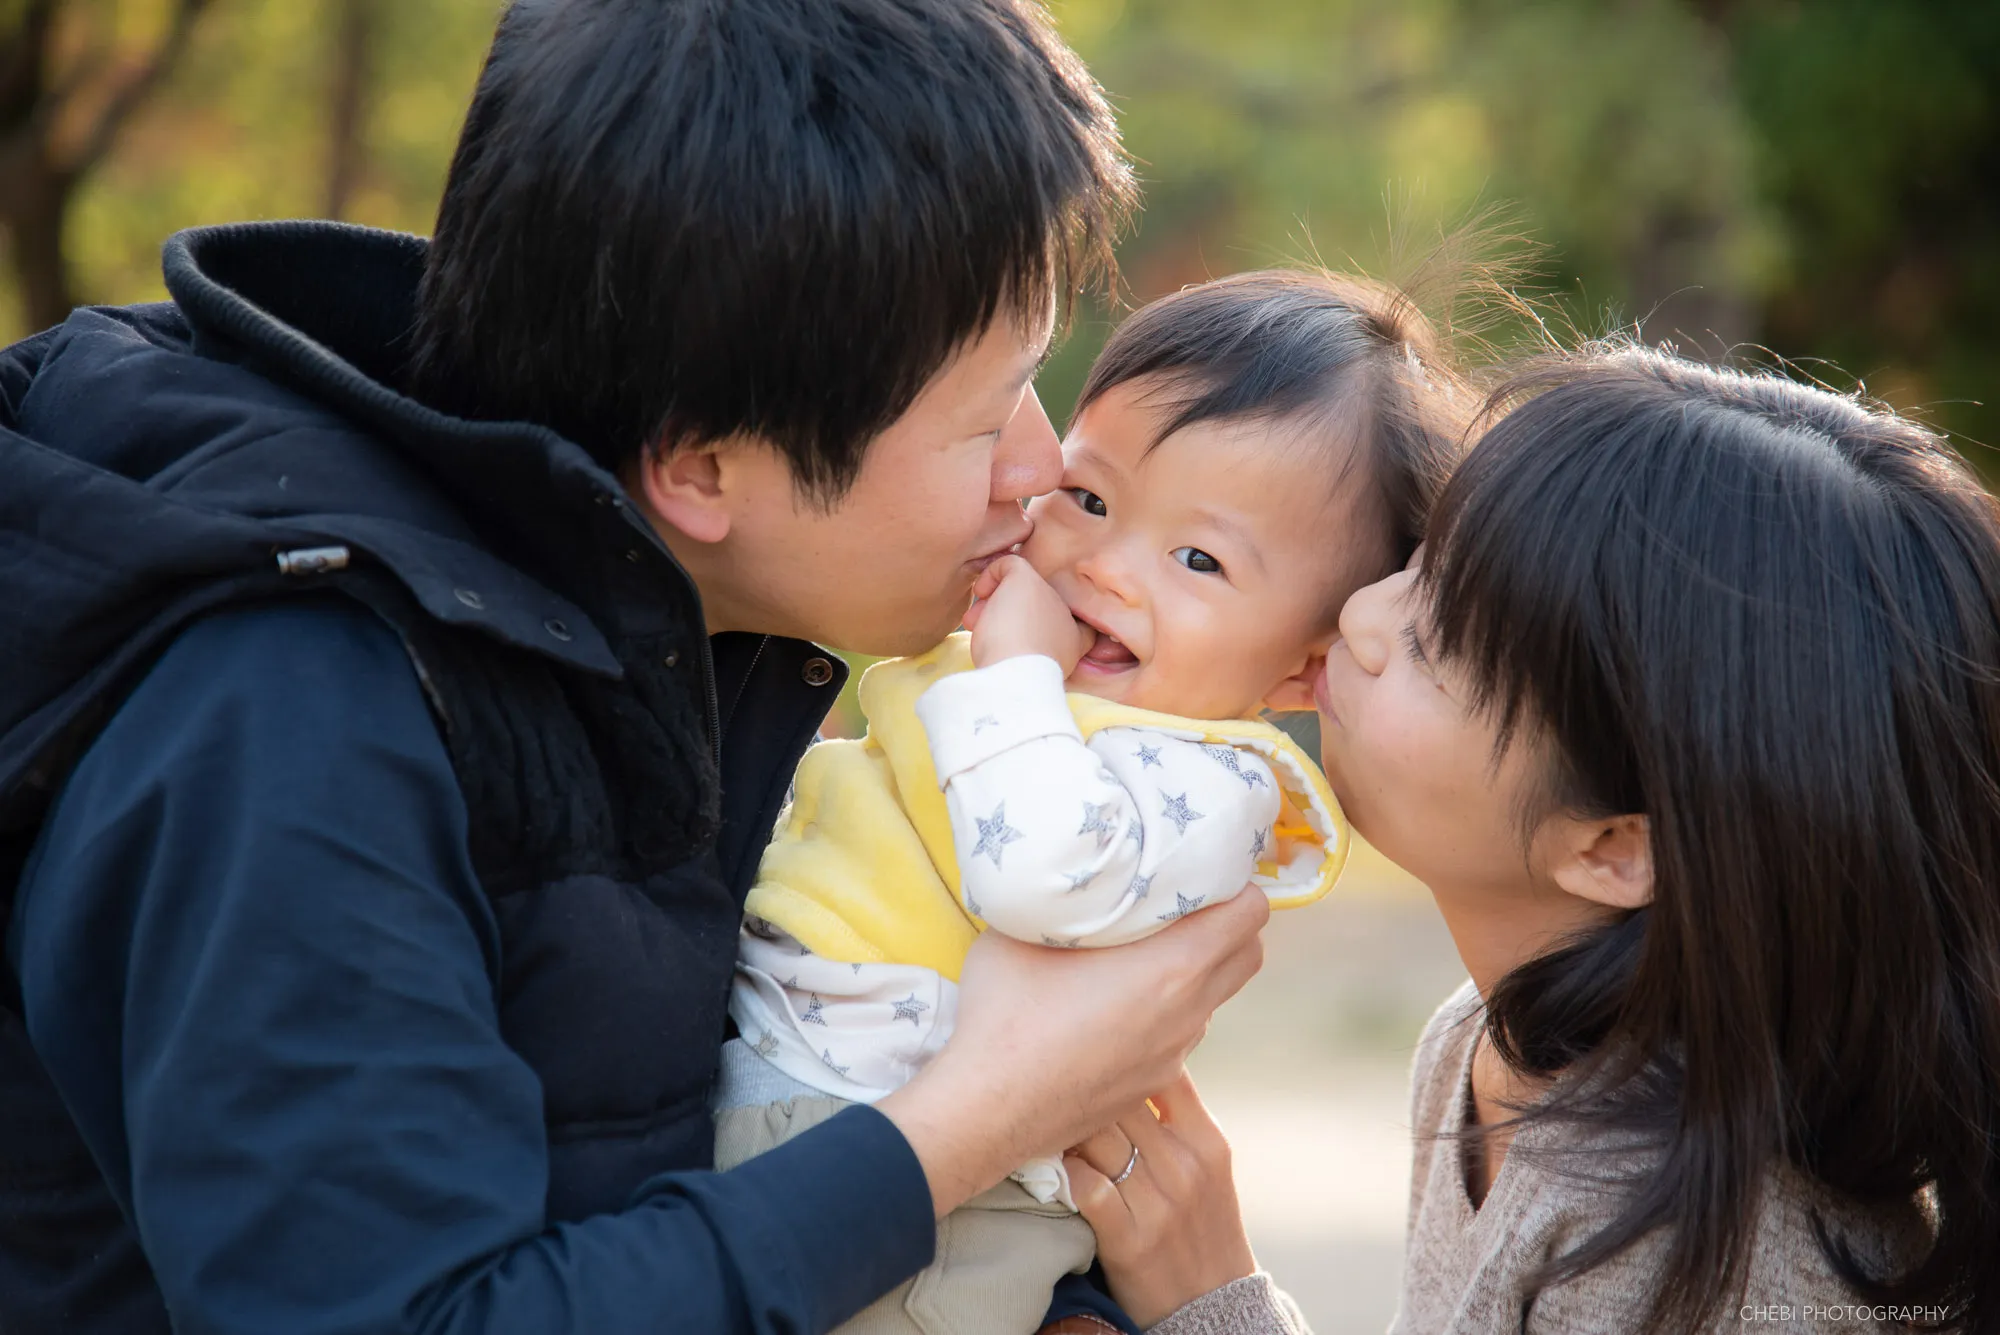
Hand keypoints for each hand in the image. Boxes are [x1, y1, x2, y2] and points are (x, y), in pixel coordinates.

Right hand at [875, 891, 1268, 1218]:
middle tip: (1186, 906)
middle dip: (1231, 926)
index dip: (1237, 886)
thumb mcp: (1027, 930)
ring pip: (1213, 998)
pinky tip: (1119, 1003)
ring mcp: (1173, 1054)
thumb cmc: (1006, 1015)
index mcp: (1172, 968)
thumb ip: (1070, 900)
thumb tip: (1077, 882)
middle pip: (1248, 956)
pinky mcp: (1150, 1082)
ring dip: (1199, 971)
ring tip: (1147, 953)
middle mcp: (1187, 1013)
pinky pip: (1180, 1033)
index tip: (1205, 872)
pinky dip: (1170, 1010)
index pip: (1250, 915)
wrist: (988, 1108)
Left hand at [961, 555, 1092, 671]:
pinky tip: (981, 594)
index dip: (1044, 627)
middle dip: (1005, 616)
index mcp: (1073, 641)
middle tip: (982, 629)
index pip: (1070, 626)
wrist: (1019, 677)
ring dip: (993, 602)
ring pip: (1018, 588)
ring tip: (974, 622)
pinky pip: (1009, 563)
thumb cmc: (1017, 681)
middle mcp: (1064, 615)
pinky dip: (990, 574)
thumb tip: (1003, 642)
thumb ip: (1021, 655)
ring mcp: (1047, 594)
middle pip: (1033, 606)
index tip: (1020, 640)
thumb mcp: (1023, 670)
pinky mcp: (1027, 579)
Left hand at [1066, 1073, 1256, 1328]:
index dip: (1126, 1059)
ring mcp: (1158, 1203)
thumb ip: (1176, 1118)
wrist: (1214, 1304)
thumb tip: (1130, 1067)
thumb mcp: (1208, 1165)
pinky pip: (1086, 1186)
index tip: (1098, 1057)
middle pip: (1122, 1100)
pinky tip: (1060, 1170)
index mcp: (1207, 1141)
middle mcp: (1185, 1166)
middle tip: (1058, 1086)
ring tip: (1048, 1124)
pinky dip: (1067, 1173)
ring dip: (1067, 1128)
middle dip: (1087, 1090)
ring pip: (1098, 1136)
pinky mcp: (1129, 1238)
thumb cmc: (1202, 1224)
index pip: (1167, 1073)